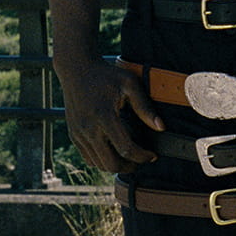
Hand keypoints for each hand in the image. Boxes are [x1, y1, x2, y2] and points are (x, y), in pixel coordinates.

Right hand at [55, 59, 163, 174]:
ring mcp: (79, 134)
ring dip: (117, 164)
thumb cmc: (105, 75)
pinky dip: (103, 160)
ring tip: (129, 153)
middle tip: (142, 159)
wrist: (76, 69)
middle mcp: (88, 129)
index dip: (142, 157)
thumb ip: (145, 107)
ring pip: (99, 164)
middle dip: (130, 166)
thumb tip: (161, 127)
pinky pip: (89, 158)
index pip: (126, 149)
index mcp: (103, 116)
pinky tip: (114, 148)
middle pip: (111, 164)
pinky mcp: (74, 135)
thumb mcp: (129, 84)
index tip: (152, 155)